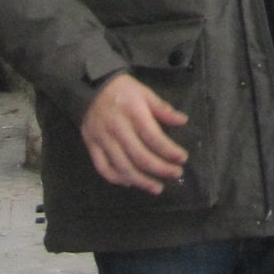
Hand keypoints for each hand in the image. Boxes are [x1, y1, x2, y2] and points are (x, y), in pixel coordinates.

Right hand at [81, 73, 188, 192]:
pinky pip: (103, 168)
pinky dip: (117, 179)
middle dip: (160, 169)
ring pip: (122, 167)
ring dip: (141, 181)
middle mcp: (118, 129)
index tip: (183, 158)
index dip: (169, 151)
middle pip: (140, 156)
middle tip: (176, 174)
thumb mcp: (145, 92)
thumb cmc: (123, 90)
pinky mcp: (91, 146)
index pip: (154, 138)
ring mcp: (103, 140)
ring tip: (157, 188)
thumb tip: (183, 121)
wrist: (90, 86)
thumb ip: (162, 109)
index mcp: (133, 113)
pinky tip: (130, 183)